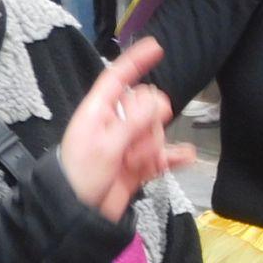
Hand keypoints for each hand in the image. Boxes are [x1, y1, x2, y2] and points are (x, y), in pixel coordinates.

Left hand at [57, 38, 184, 220]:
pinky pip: (162, 155)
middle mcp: (114, 125)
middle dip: (150, 123)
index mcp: (99, 112)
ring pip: (156, 132)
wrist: (79, 215)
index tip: (157, 47)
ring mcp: (128, 145)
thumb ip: (132, 122)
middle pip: (146, 108)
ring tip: (139, 162)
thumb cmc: (80, 176)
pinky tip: (183, 157)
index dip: (136, 62)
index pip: (118, 79)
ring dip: (154, 146)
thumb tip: (157, 98)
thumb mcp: (105, 146)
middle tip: (139, 142)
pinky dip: (173, 156)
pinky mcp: (138, 164)